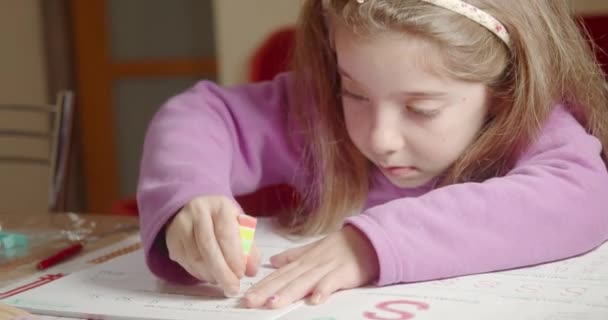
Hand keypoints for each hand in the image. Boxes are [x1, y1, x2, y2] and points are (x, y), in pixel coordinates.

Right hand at [165, 195, 260, 296]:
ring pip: (195, 258)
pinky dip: (200, 274)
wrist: (194, 206)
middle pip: (208, 247)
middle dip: (222, 272)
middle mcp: (198, 213)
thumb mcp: (239, 224)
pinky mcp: (172, 239)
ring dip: (211, 275)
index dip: (234, 257)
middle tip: (232, 288)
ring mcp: (181, 225)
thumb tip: (252, 269)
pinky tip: (210, 276)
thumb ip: (249, 246)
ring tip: (223, 282)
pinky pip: (186, 262)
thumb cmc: (221, 218)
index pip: (226, 234)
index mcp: (219, 206)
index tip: (241, 273)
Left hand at [244, 225, 378, 307]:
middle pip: (285, 280)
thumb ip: (292, 257)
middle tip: (249, 302)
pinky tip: (314, 300)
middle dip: (266, 292)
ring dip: (288, 293)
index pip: (278, 275)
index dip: (261, 285)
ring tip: (273, 304)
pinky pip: (332, 282)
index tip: (245, 295)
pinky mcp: (343, 273)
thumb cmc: (339, 247)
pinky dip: (323, 290)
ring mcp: (326, 268)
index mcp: (302, 261)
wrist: (367, 239)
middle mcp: (310, 265)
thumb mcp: (312, 250)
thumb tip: (272, 262)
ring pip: (304, 282)